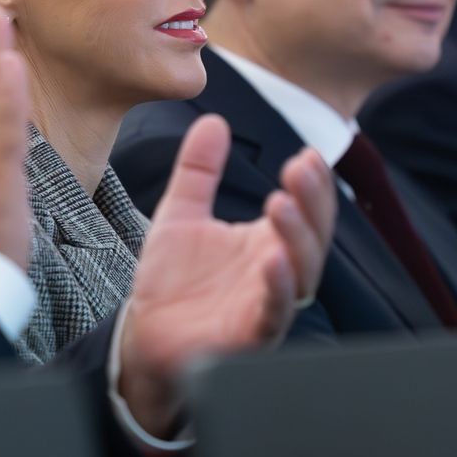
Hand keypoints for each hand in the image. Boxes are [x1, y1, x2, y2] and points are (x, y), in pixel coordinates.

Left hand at [118, 114, 334, 438]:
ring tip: (281, 203)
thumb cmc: (171, 280)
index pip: (306, 208)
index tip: (308, 152)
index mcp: (267, 241)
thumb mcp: (182, 212)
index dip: (313, 183)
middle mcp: (276, 272)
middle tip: (300, 168)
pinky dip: (278, 288)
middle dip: (312, 201)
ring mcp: (266, 304)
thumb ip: (199, 169)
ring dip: (298, 237)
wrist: (143, 336)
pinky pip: (273, 314)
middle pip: (313, 235)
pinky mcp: (249, 336)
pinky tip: (272, 260)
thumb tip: (214, 120)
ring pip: (302, 273)